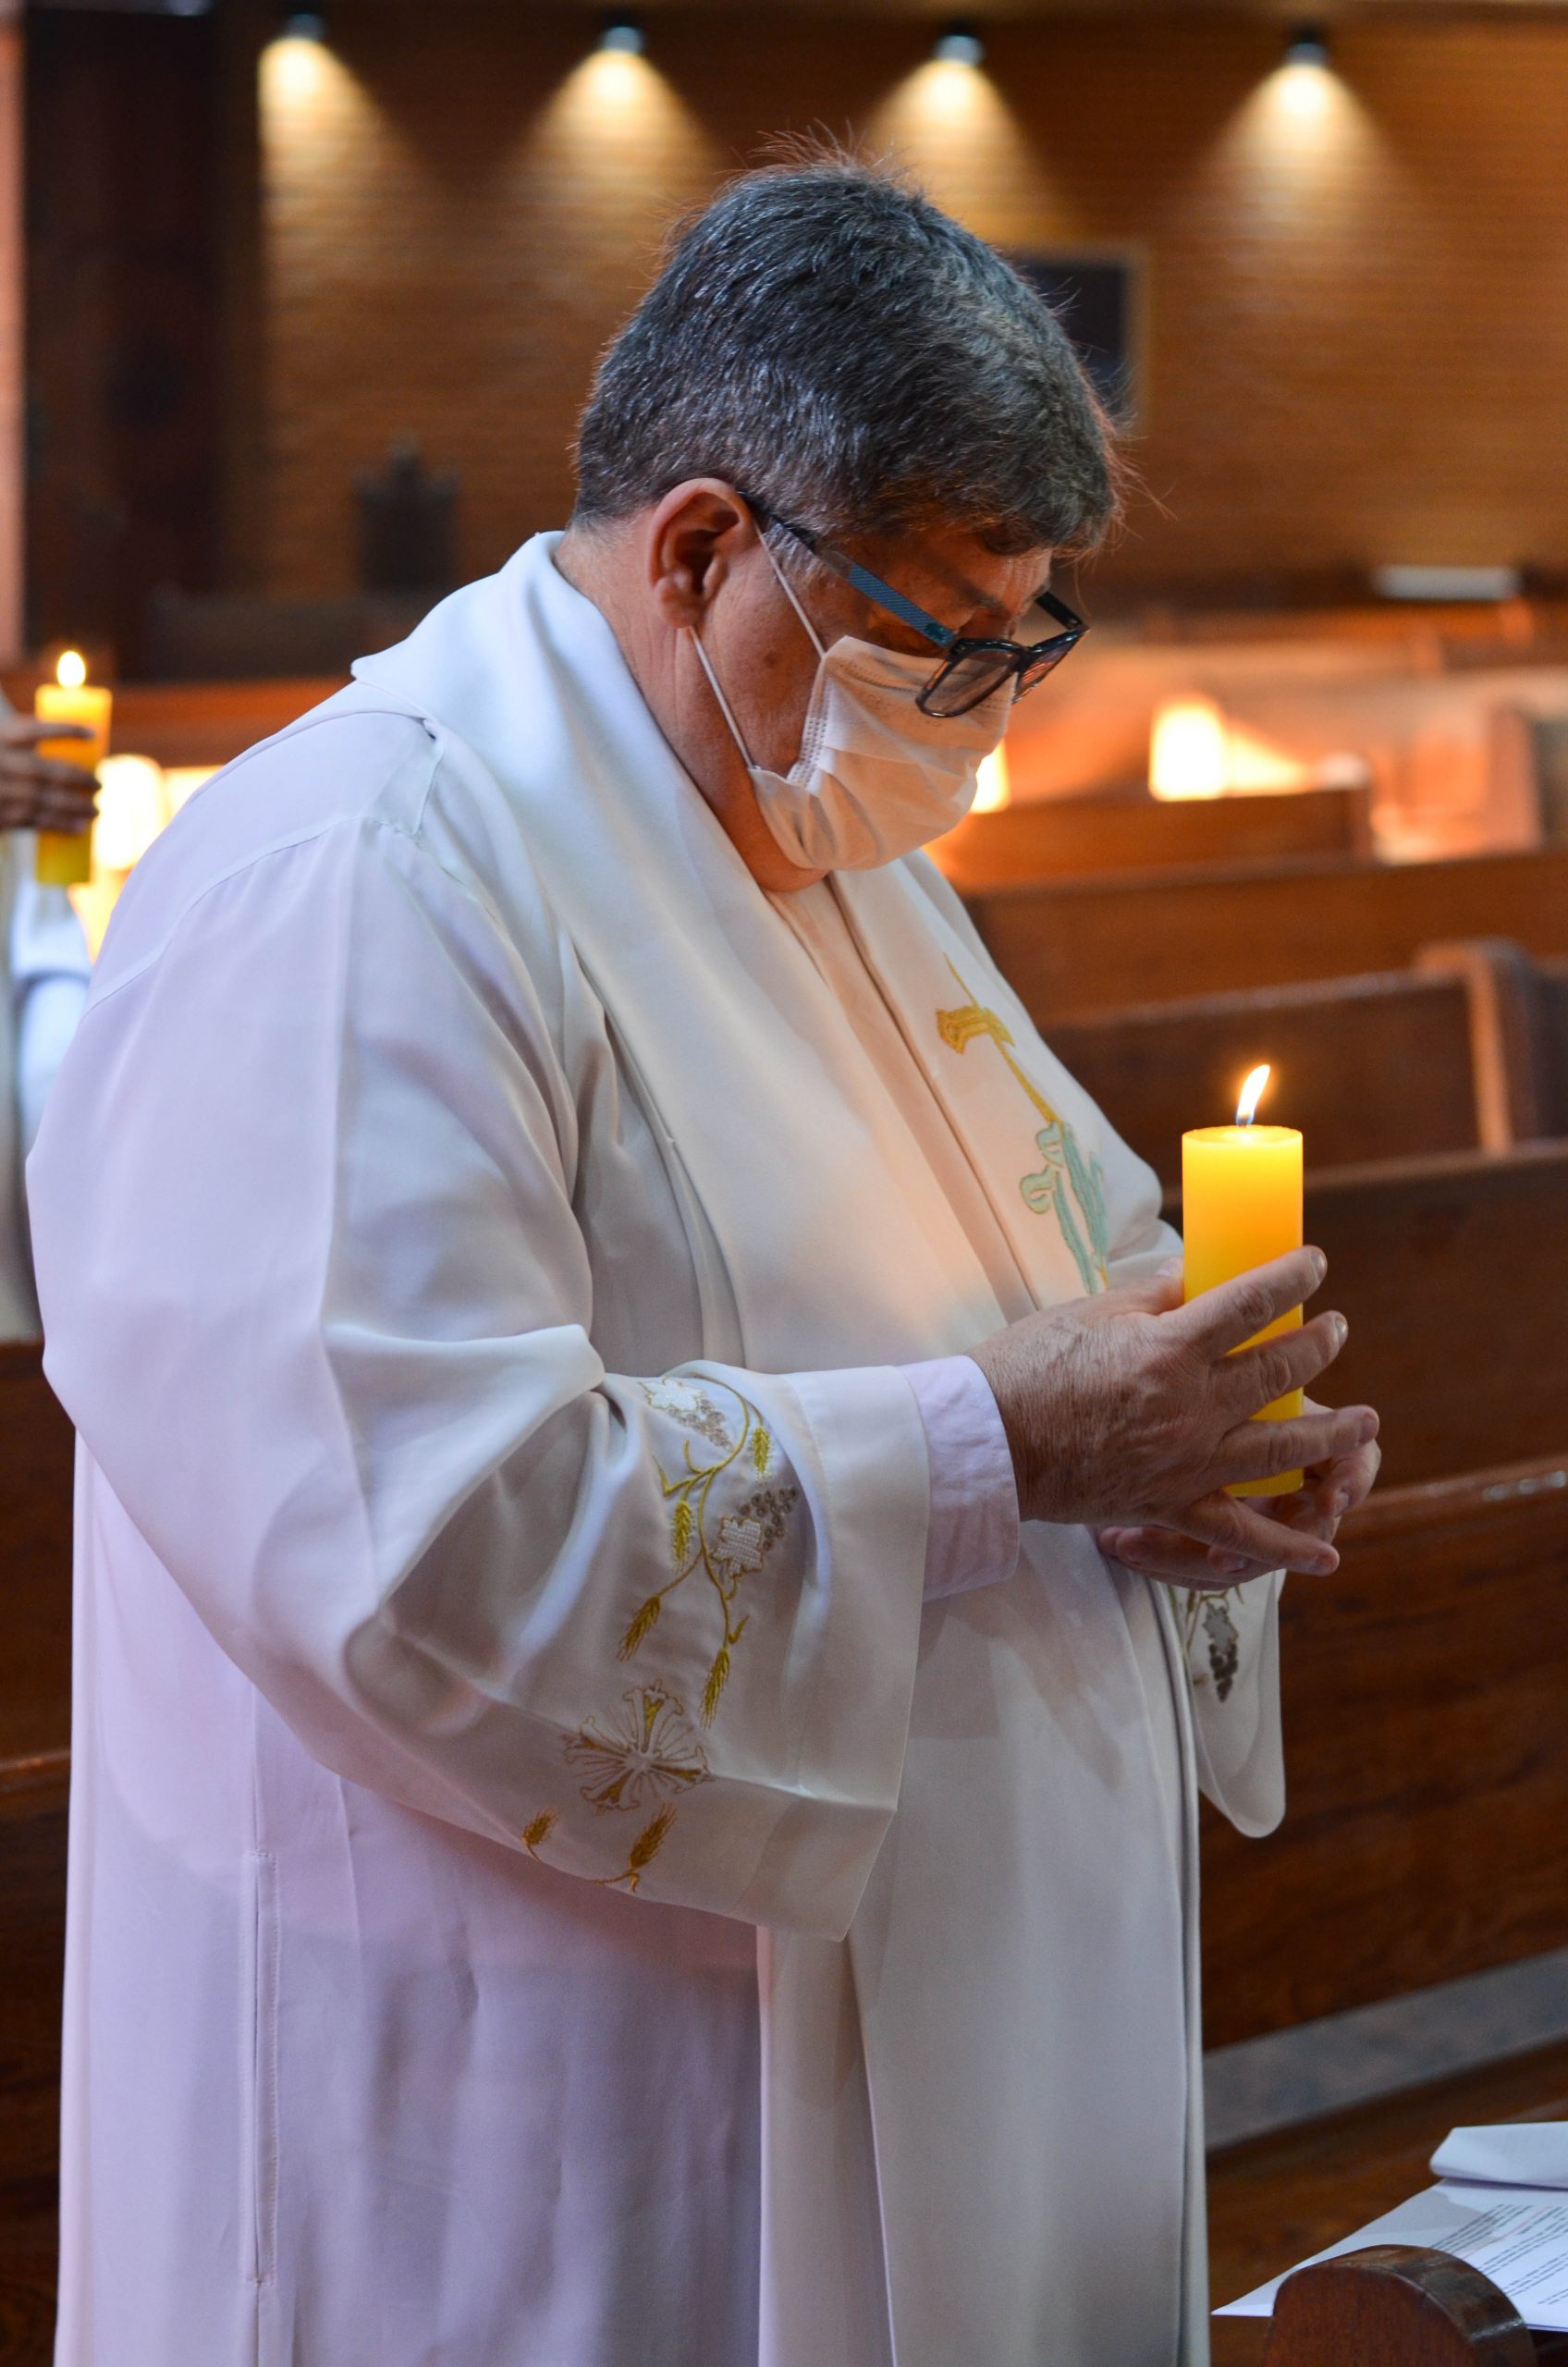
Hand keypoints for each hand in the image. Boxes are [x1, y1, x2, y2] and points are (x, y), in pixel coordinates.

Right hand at [0, 715, 97, 834]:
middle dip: (80, 778)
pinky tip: (78, 827)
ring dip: (77, 806)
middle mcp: (1, 763)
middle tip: (99, 784)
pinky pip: (36, 821)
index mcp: (0, 738)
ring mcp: (3, 792)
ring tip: (95, 810)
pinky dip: (60, 824)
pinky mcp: (2, 817)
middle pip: (50, 771)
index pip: (37, 729)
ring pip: (47, 800)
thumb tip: (71, 744)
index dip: (68, 730)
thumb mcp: (1, 740)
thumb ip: (21, 737)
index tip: (93, 734)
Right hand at [966, 1247, 1377, 1577]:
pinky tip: (1327, 1555)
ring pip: (1283, 1449)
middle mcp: (1191, 1407)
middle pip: (1279, 1371)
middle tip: (1337, 1330)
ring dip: (1333, 1432)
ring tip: (1365, 1419)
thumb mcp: (1093, 1311)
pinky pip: (1241, 1535)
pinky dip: (1287, 1548)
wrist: (988, 1442)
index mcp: (1169, 1349)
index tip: (1316, 1263)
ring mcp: (1187, 1462)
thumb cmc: (1028, 1366)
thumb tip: (1201, 1278)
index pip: (1251, 1302)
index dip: (1293, 1278)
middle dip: (1320, 1345)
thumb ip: (1156, 1295)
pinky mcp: (1172, 1505)